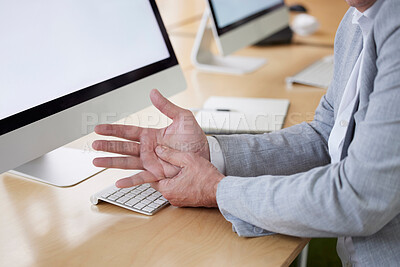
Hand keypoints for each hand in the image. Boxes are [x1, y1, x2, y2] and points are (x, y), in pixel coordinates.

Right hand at [92, 89, 209, 184]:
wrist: (206, 154)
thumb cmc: (195, 138)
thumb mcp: (183, 118)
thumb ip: (167, 106)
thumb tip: (153, 92)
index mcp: (151, 136)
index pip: (127, 132)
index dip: (113, 130)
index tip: (99, 128)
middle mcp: (147, 149)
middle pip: (122, 147)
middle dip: (108, 145)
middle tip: (93, 144)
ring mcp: (150, 162)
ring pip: (126, 162)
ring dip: (111, 162)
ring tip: (96, 161)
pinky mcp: (156, 174)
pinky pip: (140, 178)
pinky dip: (129, 181)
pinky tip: (117, 183)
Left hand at [118, 146, 224, 206]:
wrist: (221, 192)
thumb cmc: (207, 178)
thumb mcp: (187, 159)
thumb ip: (171, 154)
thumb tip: (158, 149)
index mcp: (167, 187)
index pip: (150, 175)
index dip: (150, 165)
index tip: (148, 157)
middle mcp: (170, 196)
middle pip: (158, 180)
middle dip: (160, 171)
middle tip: (161, 161)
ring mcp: (177, 200)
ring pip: (168, 185)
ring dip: (169, 176)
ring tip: (174, 167)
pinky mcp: (185, 201)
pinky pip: (177, 190)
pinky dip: (178, 182)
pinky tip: (184, 175)